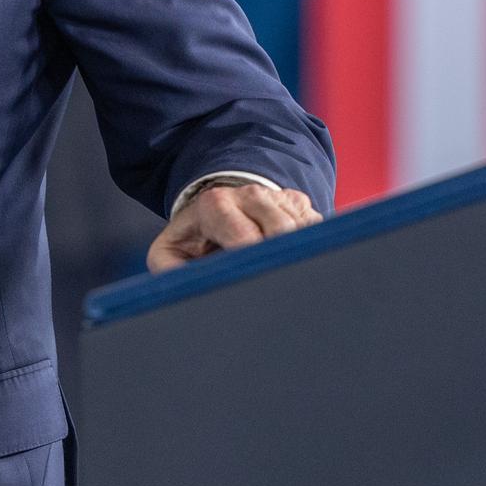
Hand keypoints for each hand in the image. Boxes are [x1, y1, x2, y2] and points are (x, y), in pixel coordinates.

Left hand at [147, 182, 322, 271]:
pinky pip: (316, 226)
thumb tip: (186, 290)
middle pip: (281, 229)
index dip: (253, 260)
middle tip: (276, 286)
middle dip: (280, 258)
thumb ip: (171, 271)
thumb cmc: (193, 239)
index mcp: (215, 205)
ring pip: (302, 227)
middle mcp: (249, 195)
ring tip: (281, 274)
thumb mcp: (169, 253)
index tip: (256, 282)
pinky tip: (291, 258)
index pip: (244, 236)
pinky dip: (309, 245)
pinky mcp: (298, 202)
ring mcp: (276, 196)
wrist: (214, 206)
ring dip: (295, 253)